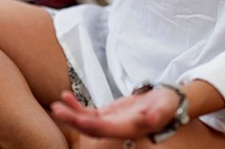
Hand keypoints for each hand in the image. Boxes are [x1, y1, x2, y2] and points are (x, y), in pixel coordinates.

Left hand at [51, 87, 179, 139]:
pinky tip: (65, 96)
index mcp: (129, 128)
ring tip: (56, 105)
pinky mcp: (108, 114)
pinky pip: (89, 112)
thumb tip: (152, 119)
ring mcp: (111, 122)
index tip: (77, 118)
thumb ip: (159, 113)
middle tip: (57, 110)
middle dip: (73, 120)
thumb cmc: (168, 104)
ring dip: (70, 113)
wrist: (168, 102)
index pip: (106, 130)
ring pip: (87, 121)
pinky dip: (76, 106)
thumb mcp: (166, 106)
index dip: (91, 125)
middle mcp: (117, 128)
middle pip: (91, 128)